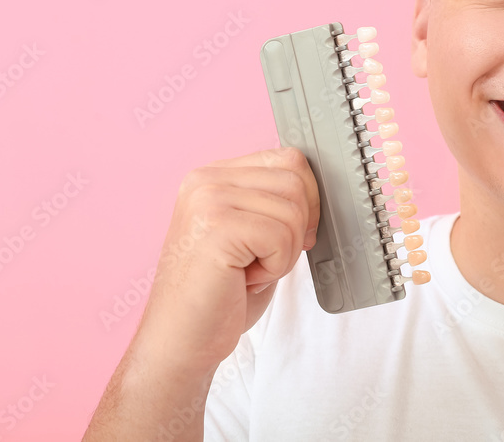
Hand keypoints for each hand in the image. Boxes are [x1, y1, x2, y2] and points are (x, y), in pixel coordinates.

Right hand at [136, 146, 319, 373]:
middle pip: (296, 182)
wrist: (180, 342)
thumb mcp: (251, 236)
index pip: (288, 160)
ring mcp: (208, 200)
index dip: (306, 200)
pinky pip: (281, 237)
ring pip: (293, 211)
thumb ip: (275, 204)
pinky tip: (244, 280)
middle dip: (296, 230)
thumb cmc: (220, 296)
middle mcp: (206, 180)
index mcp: (214, 176)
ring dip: (284, 252)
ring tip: (248, 270)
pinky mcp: (216, 227)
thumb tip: (323, 192)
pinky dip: (275, 267)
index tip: (290, 235)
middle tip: (262, 260)